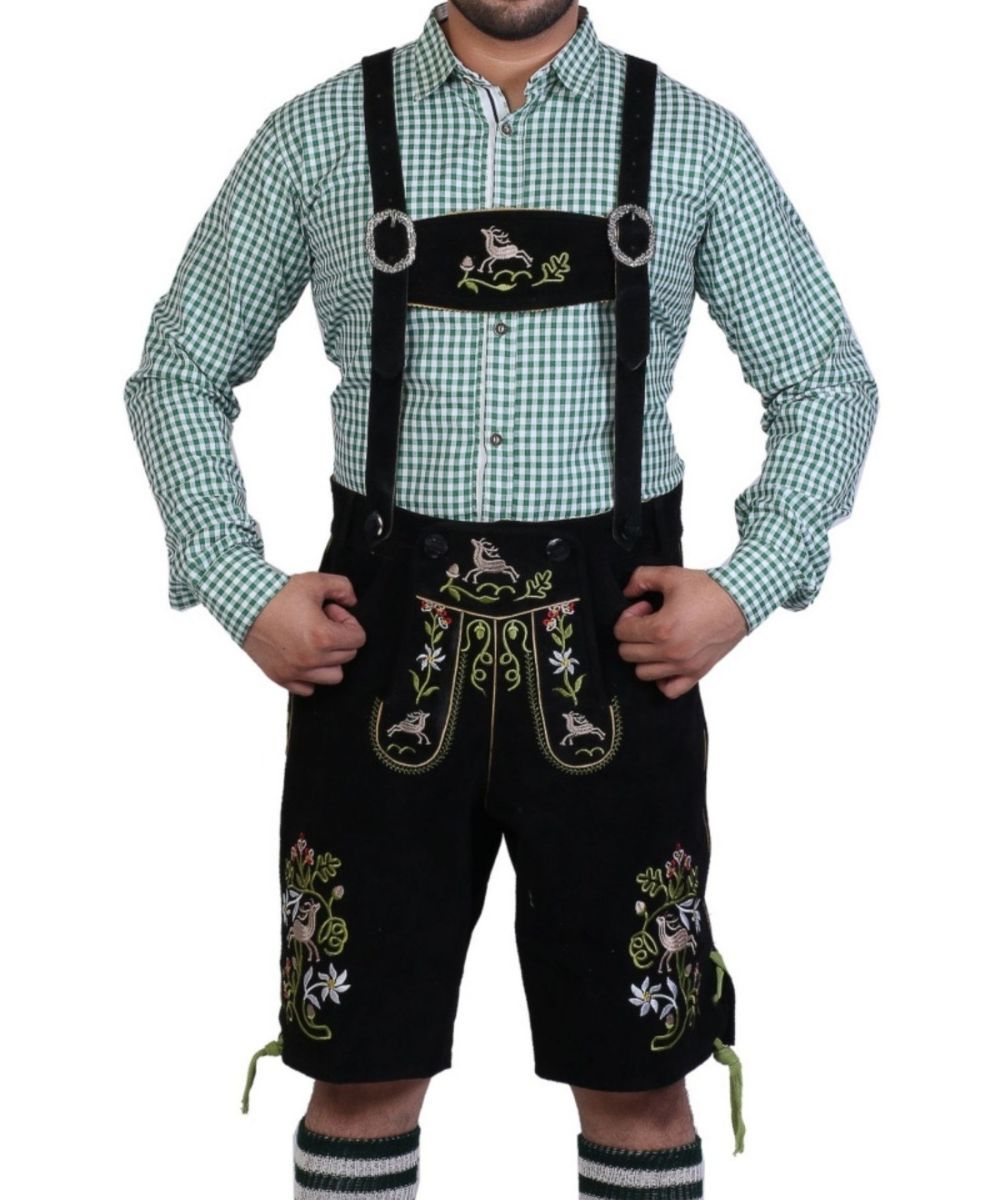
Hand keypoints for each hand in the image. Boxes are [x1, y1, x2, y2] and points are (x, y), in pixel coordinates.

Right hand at [243, 572, 365, 696]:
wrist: (243, 603)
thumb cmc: (277, 593)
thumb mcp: (315, 581)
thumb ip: (343, 588)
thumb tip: (353, 602)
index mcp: (323, 638)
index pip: (358, 639)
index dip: (348, 622)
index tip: (331, 612)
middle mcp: (310, 660)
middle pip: (347, 656)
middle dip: (339, 637)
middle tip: (320, 621)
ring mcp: (295, 671)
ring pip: (333, 676)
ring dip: (330, 659)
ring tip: (314, 641)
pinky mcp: (280, 677)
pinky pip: (308, 689)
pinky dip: (310, 676)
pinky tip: (302, 655)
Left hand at [613, 566, 747, 698]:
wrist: (741, 600)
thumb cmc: (709, 589)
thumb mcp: (671, 575)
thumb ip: (641, 578)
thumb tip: (627, 591)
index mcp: (662, 629)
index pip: (622, 633)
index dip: (628, 617)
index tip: (644, 607)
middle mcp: (671, 652)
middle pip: (627, 654)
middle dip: (632, 635)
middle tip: (649, 621)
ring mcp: (684, 666)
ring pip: (643, 673)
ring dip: (644, 656)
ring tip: (658, 639)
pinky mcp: (697, 672)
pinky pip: (669, 690)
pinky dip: (662, 679)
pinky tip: (667, 660)